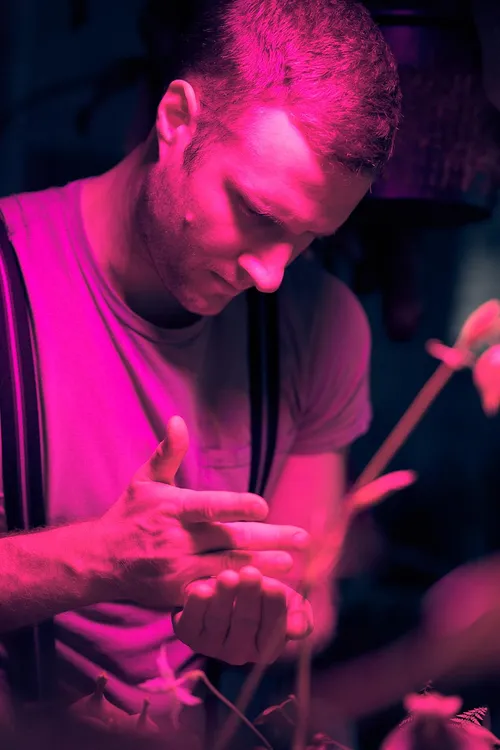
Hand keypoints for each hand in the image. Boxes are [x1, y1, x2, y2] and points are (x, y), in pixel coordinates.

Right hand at [97, 417, 309, 608]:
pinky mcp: (180, 593)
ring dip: (262, 567)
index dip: (237, 507)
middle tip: (301, 538)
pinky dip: (241, 590)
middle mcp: (177, 541)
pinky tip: (264, 591)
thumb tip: (178, 420)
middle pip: (229, 540)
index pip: (209, 508)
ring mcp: (179, 570)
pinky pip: (216, 592)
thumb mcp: (145, 480)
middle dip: (268, 539)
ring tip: (291, 563)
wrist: (102, 561)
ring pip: (228, 568)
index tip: (264, 506)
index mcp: (172, 510)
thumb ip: (168, 453)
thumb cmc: (130, 515)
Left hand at [172, 565, 312, 664]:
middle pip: (245, 624)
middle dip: (249, 598)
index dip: (273, 608)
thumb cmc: (258, 594)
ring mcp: (211, 646)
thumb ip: (297, 612)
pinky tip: (200, 589)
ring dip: (224, 598)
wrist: (220, 589)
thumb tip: (299, 629)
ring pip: (218, 621)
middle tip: (250, 574)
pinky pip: (191, 623)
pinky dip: (196, 606)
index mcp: (267, 647)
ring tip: (228, 576)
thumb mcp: (283, 600)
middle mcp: (239, 652)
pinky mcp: (189, 635)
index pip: (273, 630)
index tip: (273, 585)